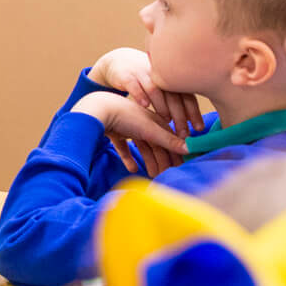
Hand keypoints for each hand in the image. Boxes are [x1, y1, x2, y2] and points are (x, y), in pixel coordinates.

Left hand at [72, 91, 188, 177]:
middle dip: (162, 160)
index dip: (175, 153)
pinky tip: (132, 169)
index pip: (169, 139)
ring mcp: (128, 128)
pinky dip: (128, 158)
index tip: (181, 167)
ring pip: (142, 147)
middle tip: (166, 175)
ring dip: (149, 161)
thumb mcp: (150, 129)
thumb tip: (189, 149)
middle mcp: (143, 123)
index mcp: (154, 121)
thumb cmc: (126, 116)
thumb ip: (168, 140)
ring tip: (153, 174)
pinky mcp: (114, 133)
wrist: (97, 109)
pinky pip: (124, 147)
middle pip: (156, 145)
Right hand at [87, 47, 204, 136]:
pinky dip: (139, 94)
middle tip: (183, 133)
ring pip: (155, 90)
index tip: (198, 128)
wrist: (121, 61)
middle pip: (173, 95)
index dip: (193, 112)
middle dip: (180, 115)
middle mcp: (160, 76)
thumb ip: (176, 101)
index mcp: (172, 79)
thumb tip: (192, 124)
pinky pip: (134, 85)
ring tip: (166, 121)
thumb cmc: (147, 80)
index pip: (187, 96)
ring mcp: (143, 74)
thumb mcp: (163, 86)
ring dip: (162, 106)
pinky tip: (144, 106)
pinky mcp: (126, 75)